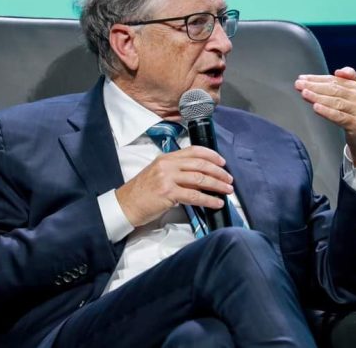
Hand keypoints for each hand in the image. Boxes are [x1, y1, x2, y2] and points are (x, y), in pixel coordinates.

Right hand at [115, 146, 233, 226]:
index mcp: (166, 158)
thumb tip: (199, 176)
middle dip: (219, 172)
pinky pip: (194, 195)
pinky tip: (217, 203)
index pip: (194, 151)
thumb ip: (176, 171)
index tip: (223, 162)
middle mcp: (167, 165)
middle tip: (229, 179)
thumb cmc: (141, 192)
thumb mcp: (157, 174)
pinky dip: (209, 200)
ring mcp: (167, 178)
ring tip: (227, 191)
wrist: (126, 205)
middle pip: (200, 164)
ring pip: (200, 179)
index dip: (211, 155)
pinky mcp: (168, 193)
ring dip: (217, 185)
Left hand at [294, 66, 355, 166]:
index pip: (335, 80)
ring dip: (318, 97)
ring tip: (304, 93)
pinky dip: (327, 112)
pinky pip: (339, 117)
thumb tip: (338, 71)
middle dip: (315, 86)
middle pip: (334, 89)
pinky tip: (316, 108)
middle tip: (299, 84)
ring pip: (336, 102)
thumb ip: (349, 81)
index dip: (318, 78)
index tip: (303, 77)